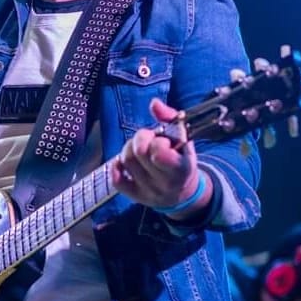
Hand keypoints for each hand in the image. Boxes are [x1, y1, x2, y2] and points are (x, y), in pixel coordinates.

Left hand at [112, 98, 209, 216]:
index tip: (162, 140)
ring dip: (128, 148)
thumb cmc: (181, 159)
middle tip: (147, 139)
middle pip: (138, 152)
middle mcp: (165, 183)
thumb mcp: (184, 139)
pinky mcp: (136, 197)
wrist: (183, 192)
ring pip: (126, 161)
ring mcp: (149, 192)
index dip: (156, 141)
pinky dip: (116, 166)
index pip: (159, 153)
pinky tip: (125, 162)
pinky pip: (116, 180)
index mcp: (181, 168)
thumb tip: (154, 103)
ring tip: (139, 148)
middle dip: (140, 138)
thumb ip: (170, 118)